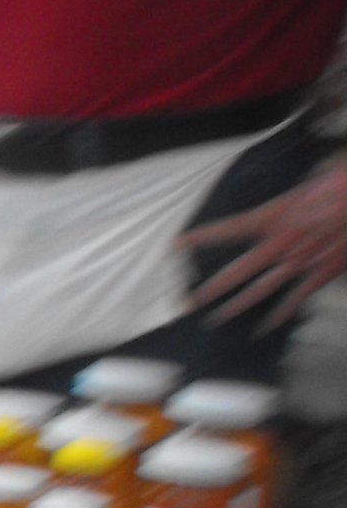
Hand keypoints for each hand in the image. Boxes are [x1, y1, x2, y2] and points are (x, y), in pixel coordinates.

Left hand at [181, 163, 346, 331]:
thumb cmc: (344, 185)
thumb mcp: (314, 180)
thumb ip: (295, 196)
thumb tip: (293, 196)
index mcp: (276, 216)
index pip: (229, 228)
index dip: (201, 237)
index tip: (176, 244)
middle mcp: (282, 243)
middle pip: (237, 271)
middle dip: (211, 289)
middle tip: (188, 302)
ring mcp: (300, 261)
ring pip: (260, 290)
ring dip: (236, 306)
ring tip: (216, 319)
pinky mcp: (321, 272)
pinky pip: (295, 299)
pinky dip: (280, 314)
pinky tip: (266, 326)